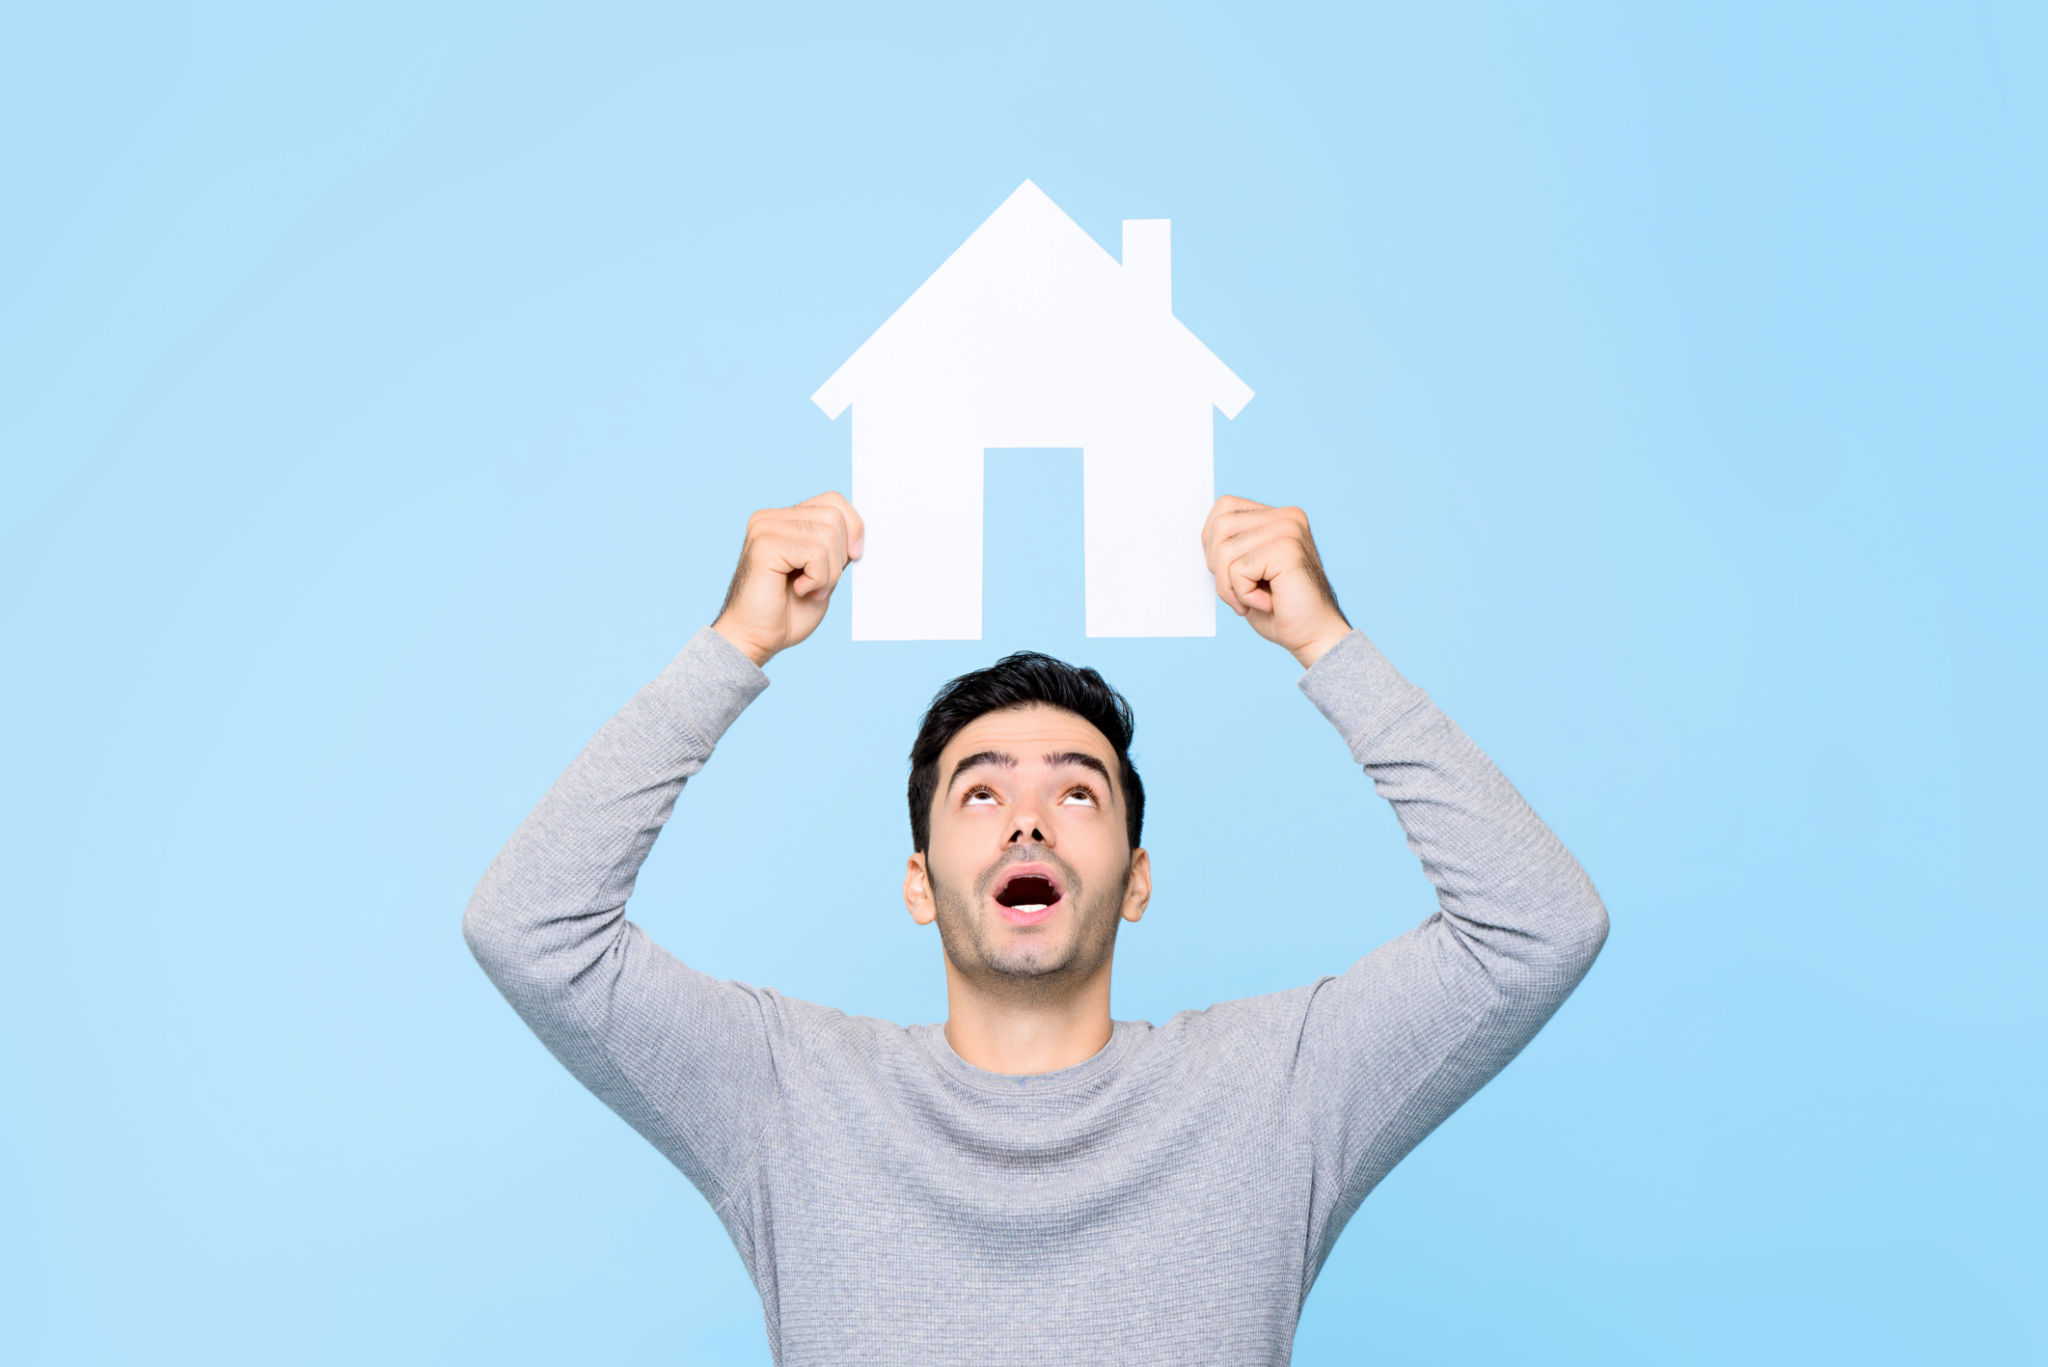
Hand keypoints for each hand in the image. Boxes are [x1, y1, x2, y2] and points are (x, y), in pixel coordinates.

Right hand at [712, 491, 864, 666]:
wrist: (755, 640)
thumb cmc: (787, 613)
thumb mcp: (823, 572)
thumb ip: (835, 548)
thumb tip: (860, 531)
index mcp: (783, 520)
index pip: (833, 501)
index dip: (853, 527)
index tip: (854, 558)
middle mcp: (770, 518)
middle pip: (834, 516)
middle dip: (840, 556)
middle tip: (823, 584)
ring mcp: (764, 529)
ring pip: (828, 534)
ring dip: (829, 572)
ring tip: (810, 590)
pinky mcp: (764, 546)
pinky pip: (815, 552)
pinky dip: (818, 578)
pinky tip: (800, 590)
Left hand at [1201, 495, 1351, 667]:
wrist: (1314, 636)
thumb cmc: (1280, 608)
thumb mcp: (1246, 570)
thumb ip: (1230, 545)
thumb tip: (1204, 535)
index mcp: (1278, 516)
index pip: (1223, 508)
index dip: (1213, 543)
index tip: (1231, 573)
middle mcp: (1286, 517)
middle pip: (1220, 527)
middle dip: (1219, 568)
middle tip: (1241, 592)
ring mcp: (1289, 529)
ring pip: (1225, 550)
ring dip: (1230, 586)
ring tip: (1254, 600)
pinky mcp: (1287, 549)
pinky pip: (1238, 570)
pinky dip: (1244, 595)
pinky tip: (1268, 603)